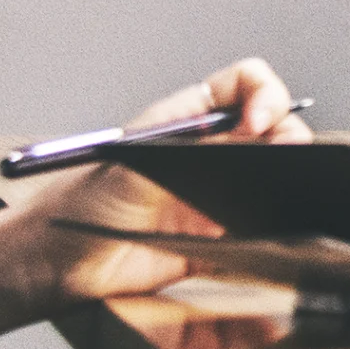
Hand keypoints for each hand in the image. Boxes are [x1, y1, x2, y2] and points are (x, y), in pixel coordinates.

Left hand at [4, 58, 316, 308]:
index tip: (261, 122)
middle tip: (287, 158)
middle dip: (290, 137)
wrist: (60, 262)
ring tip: (282, 194)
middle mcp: (212, 151)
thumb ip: (192, 143)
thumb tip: (250, 131)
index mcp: (190, 119)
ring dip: (289, 181)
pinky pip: (266, 229)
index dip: (265, 95)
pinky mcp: (222, 238)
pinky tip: (270, 231)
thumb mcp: (136, 160)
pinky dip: (278, 229)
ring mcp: (221, 194)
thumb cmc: (81, 202)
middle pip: (275, 128)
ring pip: (279, 176)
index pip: (244, 85)